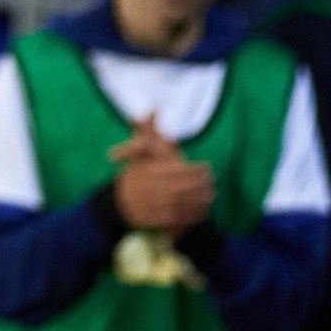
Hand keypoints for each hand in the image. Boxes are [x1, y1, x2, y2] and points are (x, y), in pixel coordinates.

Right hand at [110, 116, 214, 233]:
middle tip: (212, 181)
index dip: (197, 169)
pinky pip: (182, 219)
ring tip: (211, 194)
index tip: (207, 167)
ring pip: (185, 203)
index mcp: (149, 172)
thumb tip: (154, 107)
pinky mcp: (158, 222)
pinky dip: (195, 215)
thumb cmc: (133, 175)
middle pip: (184, 187)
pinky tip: (203, 210)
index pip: (180, 170)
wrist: (118, 204)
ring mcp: (154, 207)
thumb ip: (147, 131)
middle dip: (201, 184)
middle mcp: (151, 189)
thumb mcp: (138, 152)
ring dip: (201, 199)